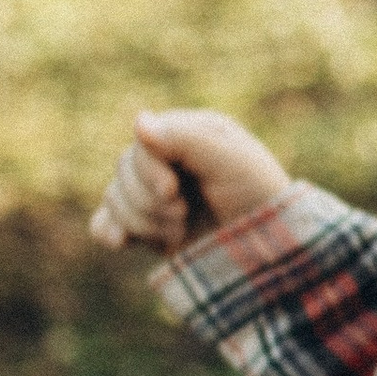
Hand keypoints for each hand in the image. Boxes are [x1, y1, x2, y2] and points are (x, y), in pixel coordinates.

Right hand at [88, 108, 290, 256]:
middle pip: (124, 171)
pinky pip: (105, 222)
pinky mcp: (149, 227)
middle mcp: (169, 159)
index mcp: (189, 134)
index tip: (173, 192)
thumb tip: (139, 121)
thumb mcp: (230, 161)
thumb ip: (186, 138)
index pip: (143, 143)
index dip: (149, 170)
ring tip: (178, 232)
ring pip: (114, 198)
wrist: (271, 254)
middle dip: (150, 201)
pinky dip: (109, 230)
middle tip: (184, 215)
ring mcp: (156, 195)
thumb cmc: (259, 199)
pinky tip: (120, 241)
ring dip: (142, 220)